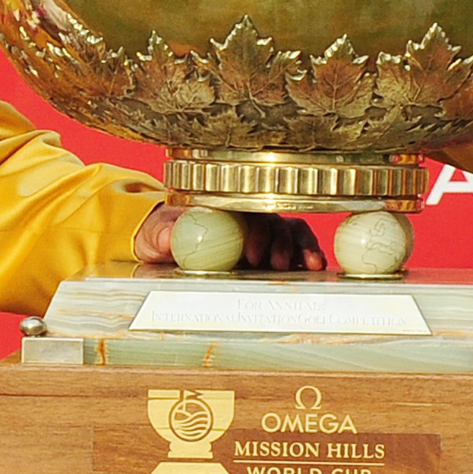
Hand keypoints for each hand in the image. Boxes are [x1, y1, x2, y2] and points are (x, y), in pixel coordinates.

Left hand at [133, 205, 326, 270]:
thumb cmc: (162, 235)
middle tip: (277, 265)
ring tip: (309, 265)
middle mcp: (245, 216)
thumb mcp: (156, 233)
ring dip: (301, 246)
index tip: (252, 254)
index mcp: (222, 208)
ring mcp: (260, 231)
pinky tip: (316, 266)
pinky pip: (296, 245)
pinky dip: (308, 252)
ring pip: (290, 229)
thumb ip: (162, 233)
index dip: (255, 230)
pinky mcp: (271, 248)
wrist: (163, 247)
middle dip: (280, 242)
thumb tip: (168, 235)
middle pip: (273, 220)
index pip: (247, 211)